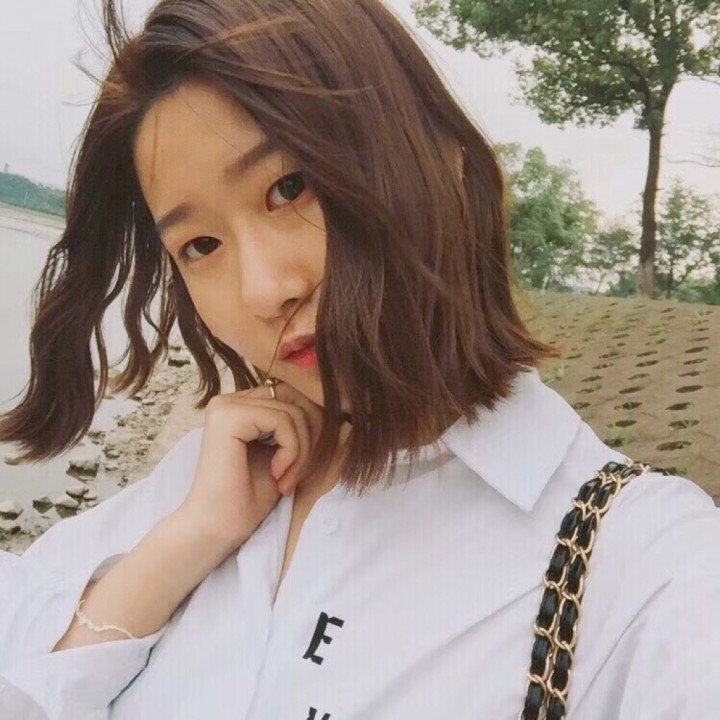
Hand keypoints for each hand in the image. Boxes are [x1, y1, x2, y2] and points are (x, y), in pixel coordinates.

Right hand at [179, 381, 323, 551]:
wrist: (216, 530)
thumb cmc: (248, 499)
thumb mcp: (282, 455)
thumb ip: (296, 427)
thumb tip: (332, 406)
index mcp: (240, 406)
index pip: (291, 395)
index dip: (311, 425)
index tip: (303, 465)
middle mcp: (229, 400)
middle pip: (294, 398)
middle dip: (310, 435)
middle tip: (298, 473)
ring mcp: (225, 406)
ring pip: (292, 411)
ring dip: (301, 451)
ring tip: (287, 480)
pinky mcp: (227, 417)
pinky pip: (282, 420)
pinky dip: (292, 451)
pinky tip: (277, 475)